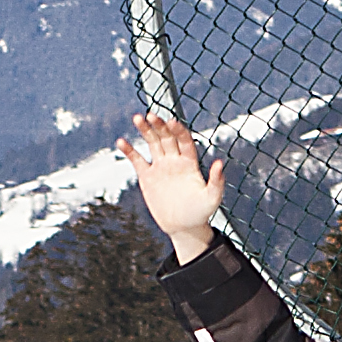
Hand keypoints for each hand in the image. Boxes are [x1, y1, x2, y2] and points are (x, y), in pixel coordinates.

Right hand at [122, 112, 225, 261]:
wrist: (184, 227)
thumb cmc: (201, 212)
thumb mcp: (212, 198)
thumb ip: (216, 181)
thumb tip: (220, 162)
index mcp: (190, 163)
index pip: (184, 141)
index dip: (178, 131)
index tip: (172, 122)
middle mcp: (175, 161)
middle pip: (167, 137)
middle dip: (159, 126)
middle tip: (151, 115)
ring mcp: (160, 167)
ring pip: (152, 143)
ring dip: (145, 130)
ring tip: (137, 118)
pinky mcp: (147, 177)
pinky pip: (137, 160)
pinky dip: (129, 151)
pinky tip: (121, 141)